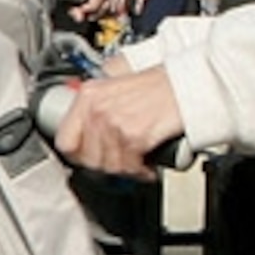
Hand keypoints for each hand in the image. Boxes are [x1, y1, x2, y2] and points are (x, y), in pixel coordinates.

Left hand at [52, 61, 183, 178]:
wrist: (189, 84)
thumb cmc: (160, 85)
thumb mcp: (116, 84)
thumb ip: (97, 105)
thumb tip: (85, 132)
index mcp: (88, 95)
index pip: (64, 140)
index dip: (78, 155)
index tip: (89, 158)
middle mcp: (97, 109)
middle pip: (87, 158)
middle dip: (105, 165)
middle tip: (119, 162)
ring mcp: (114, 123)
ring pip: (108, 165)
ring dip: (125, 169)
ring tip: (135, 163)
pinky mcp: (133, 137)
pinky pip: (129, 166)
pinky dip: (140, 171)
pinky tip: (147, 165)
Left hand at [65, 0, 131, 19]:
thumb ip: (71, 3)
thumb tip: (79, 17)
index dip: (91, 8)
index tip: (82, 11)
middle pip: (109, 2)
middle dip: (97, 13)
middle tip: (87, 15)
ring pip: (116, 6)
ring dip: (104, 13)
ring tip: (94, 12)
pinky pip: (121, 3)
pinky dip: (112, 9)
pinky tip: (103, 9)